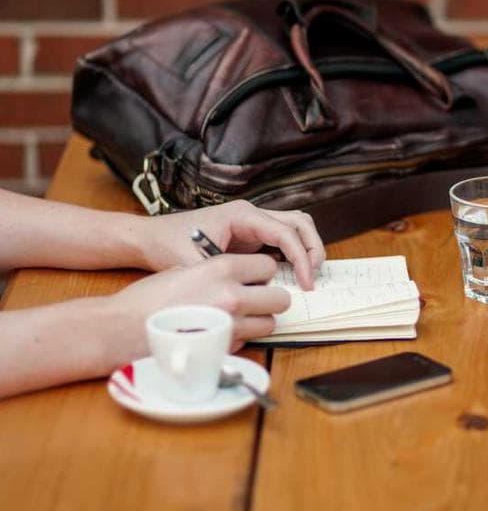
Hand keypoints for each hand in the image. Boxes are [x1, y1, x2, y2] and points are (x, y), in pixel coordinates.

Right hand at [106, 254, 289, 365]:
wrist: (122, 328)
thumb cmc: (148, 298)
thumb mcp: (184, 269)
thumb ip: (217, 272)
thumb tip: (240, 277)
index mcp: (222, 268)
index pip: (268, 266)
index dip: (263, 273)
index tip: (255, 278)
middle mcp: (232, 295)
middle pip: (280, 298)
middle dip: (270, 299)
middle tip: (256, 300)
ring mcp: (231, 325)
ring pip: (270, 324)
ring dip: (259, 321)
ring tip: (239, 318)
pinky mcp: (224, 349)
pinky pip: (249, 342)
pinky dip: (241, 338)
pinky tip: (220, 333)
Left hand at [136, 200, 324, 289]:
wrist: (150, 237)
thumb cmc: (168, 245)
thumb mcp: (195, 265)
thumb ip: (224, 278)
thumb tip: (252, 296)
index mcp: (242, 214)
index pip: (286, 232)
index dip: (301, 258)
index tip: (305, 282)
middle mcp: (252, 214)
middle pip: (300, 223)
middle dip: (313, 249)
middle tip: (313, 278)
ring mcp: (253, 223)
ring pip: (296, 227)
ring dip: (307, 249)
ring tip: (307, 276)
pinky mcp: (251, 235)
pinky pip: (283, 239)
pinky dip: (294, 255)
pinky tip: (290, 277)